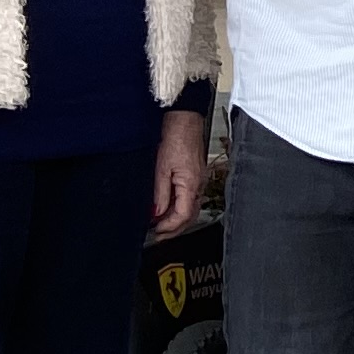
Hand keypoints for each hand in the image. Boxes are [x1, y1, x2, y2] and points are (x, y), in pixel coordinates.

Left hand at [149, 109, 208, 238]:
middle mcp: (198, 184)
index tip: (155, 233)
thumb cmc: (175, 135)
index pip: (182, 216)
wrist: (184, 117)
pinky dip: (177, 206)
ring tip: (159, 224)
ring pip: (189, 208)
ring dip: (175, 219)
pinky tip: (166, 206)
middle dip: (173, 229)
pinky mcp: (194, 174)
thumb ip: (159, 193)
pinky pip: (188, 197)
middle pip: (189, 216)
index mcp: (191, 184)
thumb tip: (155, 213)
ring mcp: (198, 179)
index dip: (168, 228)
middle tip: (157, 235)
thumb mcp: (160, 167)